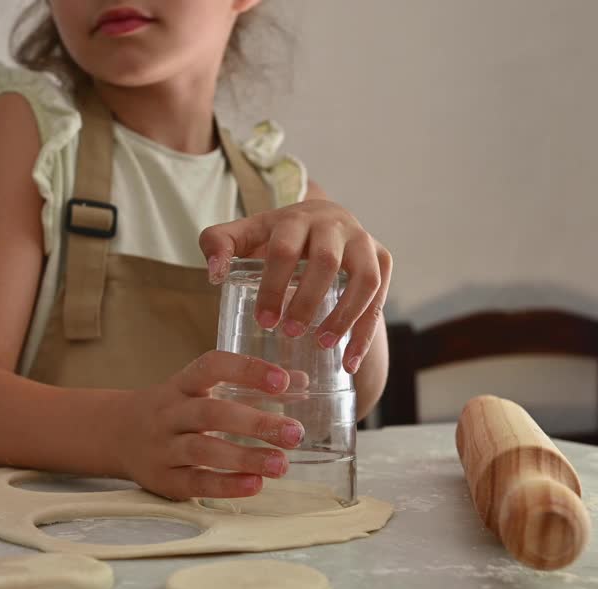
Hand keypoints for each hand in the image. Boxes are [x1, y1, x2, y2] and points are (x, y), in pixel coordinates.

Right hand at [119, 351, 305, 499]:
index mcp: (182, 384)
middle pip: (211, 413)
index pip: (212, 367)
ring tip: (281, 464)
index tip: (283, 382)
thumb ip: (248, 385)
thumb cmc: (174, 410)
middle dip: (256, 422)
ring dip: (245, 457)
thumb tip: (302, 381)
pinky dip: (226, 484)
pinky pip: (194, 481)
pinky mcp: (162, 478)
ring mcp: (162, 446)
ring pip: (203, 449)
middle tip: (295, 433)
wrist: (116, 434)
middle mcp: (169, 412)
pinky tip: (255, 485)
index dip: (247, 370)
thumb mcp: (200, 389)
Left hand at [200, 199, 391, 374]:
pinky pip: (380, 297)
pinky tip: (350, 362)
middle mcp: (334, 225)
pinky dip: (365, 332)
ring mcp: (362, 241)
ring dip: (345, 316)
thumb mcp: (246, 234)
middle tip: (289, 332)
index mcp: (296, 218)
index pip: (285, 250)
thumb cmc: (278, 237)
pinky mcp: (382, 258)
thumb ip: (218, 243)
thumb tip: (215, 274)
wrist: (324, 221)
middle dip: (307, 301)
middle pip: (325, 262)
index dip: (273, 286)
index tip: (264, 320)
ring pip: (363, 279)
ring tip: (323, 346)